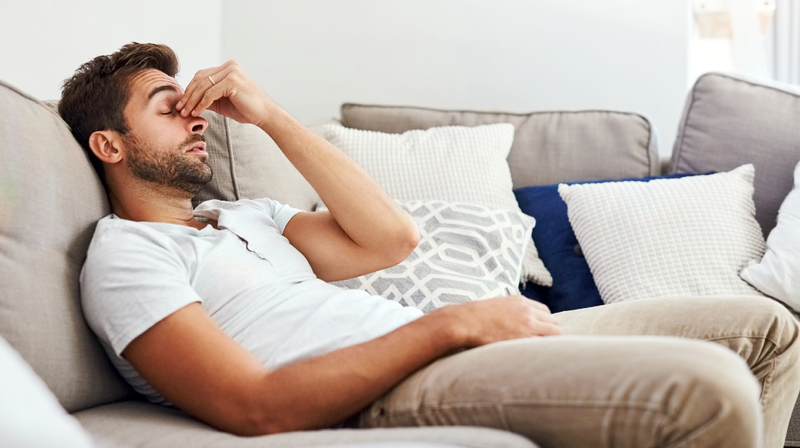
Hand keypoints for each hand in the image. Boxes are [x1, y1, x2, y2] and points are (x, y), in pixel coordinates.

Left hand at [176, 60, 273, 126]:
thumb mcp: (223, 101)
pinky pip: (210, 94)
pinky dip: (201, 104)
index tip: (182, 103)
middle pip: (200, 79)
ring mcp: (231, 72)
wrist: (265, 115)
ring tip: (185, 113)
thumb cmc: (247, 109)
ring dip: (192, 101)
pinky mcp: (232, 81)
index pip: (202, 75)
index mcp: (229, 67)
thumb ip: (208, 97)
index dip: (190, 89)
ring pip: (203, 86)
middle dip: (188, 95)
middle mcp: (230, 66)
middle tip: (180, 108)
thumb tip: (189, 100)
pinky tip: (196, 113)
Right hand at [434, 295, 561, 347]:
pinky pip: (545, 345)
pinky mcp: (524, 338)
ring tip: (545, 356)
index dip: (544, 324)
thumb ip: (509, 313)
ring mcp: (528, 324)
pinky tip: (540, 359)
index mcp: (520, 301)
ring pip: (555, 334)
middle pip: (554, 323)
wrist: (464, 321)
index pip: (545, 312)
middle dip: (552, 335)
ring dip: (551, 344)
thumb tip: (512, 325)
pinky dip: (545, 351)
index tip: (540, 334)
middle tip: (544, 348)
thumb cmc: (474, 318)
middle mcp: (527, 311)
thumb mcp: (495, 307)